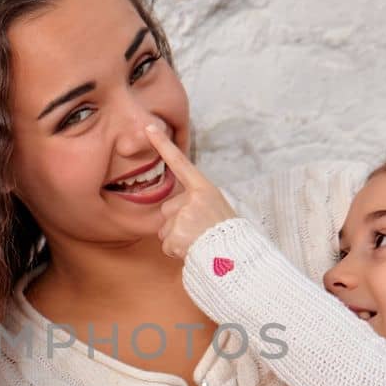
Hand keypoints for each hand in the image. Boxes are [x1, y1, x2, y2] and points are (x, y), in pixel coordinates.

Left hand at [144, 124, 238, 258]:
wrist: (237, 258)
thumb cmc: (227, 235)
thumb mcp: (215, 209)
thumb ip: (194, 204)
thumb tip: (172, 213)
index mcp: (204, 189)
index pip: (180, 162)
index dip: (163, 144)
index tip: (148, 127)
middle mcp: (193, 199)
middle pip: (167, 209)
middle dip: (176, 223)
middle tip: (199, 232)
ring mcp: (184, 216)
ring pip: (165, 229)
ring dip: (177, 238)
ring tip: (199, 242)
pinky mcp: (176, 234)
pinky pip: (166, 245)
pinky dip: (176, 251)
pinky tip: (193, 251)